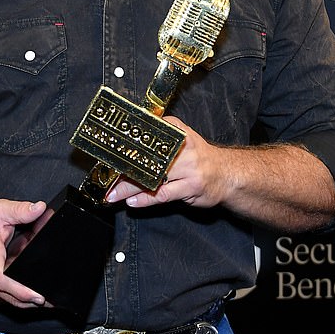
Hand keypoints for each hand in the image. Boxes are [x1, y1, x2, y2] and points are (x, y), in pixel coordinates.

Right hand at [0, 199, 49, 308]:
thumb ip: (19, 210)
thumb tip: (39, 208)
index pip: (2, 280)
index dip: (20, 290)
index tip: (36, 295)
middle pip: (9, 296)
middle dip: (30, 298)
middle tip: (48, 297)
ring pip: (8, 301)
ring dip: (24, 296)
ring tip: (38, 287)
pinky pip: (3, 300)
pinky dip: (15, 296)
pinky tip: (24, 287)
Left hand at [106, 117, 225, 209]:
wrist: (227, 174)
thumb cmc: (198, 156)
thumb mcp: (182, 136)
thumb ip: (160, 134)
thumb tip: (129, 137)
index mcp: (176, 132)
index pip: (146, 137)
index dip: (126, 147)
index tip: (108, 155)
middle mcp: (182, 147)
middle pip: (147, 159)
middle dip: (124, 171)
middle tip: (107, 180)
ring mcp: (188, 168)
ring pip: (152, 179)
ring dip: (129, 188)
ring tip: (113, 194)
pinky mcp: (191, 187)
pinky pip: (164, 194)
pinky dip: (146, 199)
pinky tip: (133, 202)